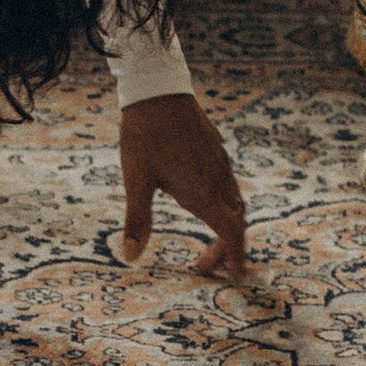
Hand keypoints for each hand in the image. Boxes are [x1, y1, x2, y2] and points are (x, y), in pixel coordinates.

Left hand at [118, 93, 248, 284]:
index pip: (230, 232)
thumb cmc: (144, 136)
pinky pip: (228, 183)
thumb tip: (130, 256)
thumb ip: (137, 220)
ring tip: (206, 238)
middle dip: (226, 248)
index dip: (235, 256)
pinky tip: (201, 200)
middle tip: (204, 266)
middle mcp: (217, 179)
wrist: (157, 89)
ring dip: (225, 225)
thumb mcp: (136, 180)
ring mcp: (219, 162)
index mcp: (202, 192)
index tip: (234, 275)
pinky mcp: (215, 148)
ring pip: (234, 201)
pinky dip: (223, 204)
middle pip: (235, 221)